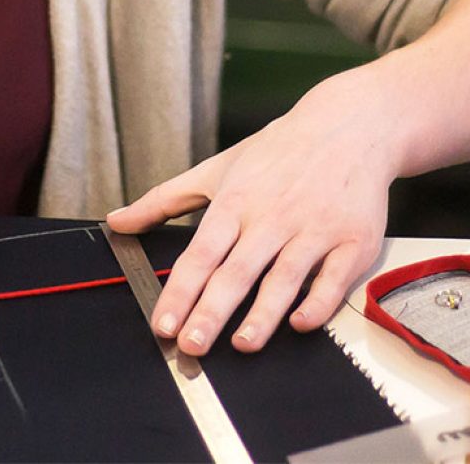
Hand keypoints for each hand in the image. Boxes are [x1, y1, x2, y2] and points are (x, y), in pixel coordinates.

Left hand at [106, 75, 394, 355]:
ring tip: (242, 344)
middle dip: (212, 311)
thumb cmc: (280, 150)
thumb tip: (116, 221)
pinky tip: (300, 323)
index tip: (163, 324)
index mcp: (236, 201)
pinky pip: (334, 278)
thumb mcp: (217, 168)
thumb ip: (164, 200)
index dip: (180, 291)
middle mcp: (273, 217)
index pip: (201, 253)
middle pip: (237, 271)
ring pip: (284, 278)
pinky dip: (318, 303)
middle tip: (192, 346)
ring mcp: (314, 229)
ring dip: (263, 315)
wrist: (351, 123)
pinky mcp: (353, 240)